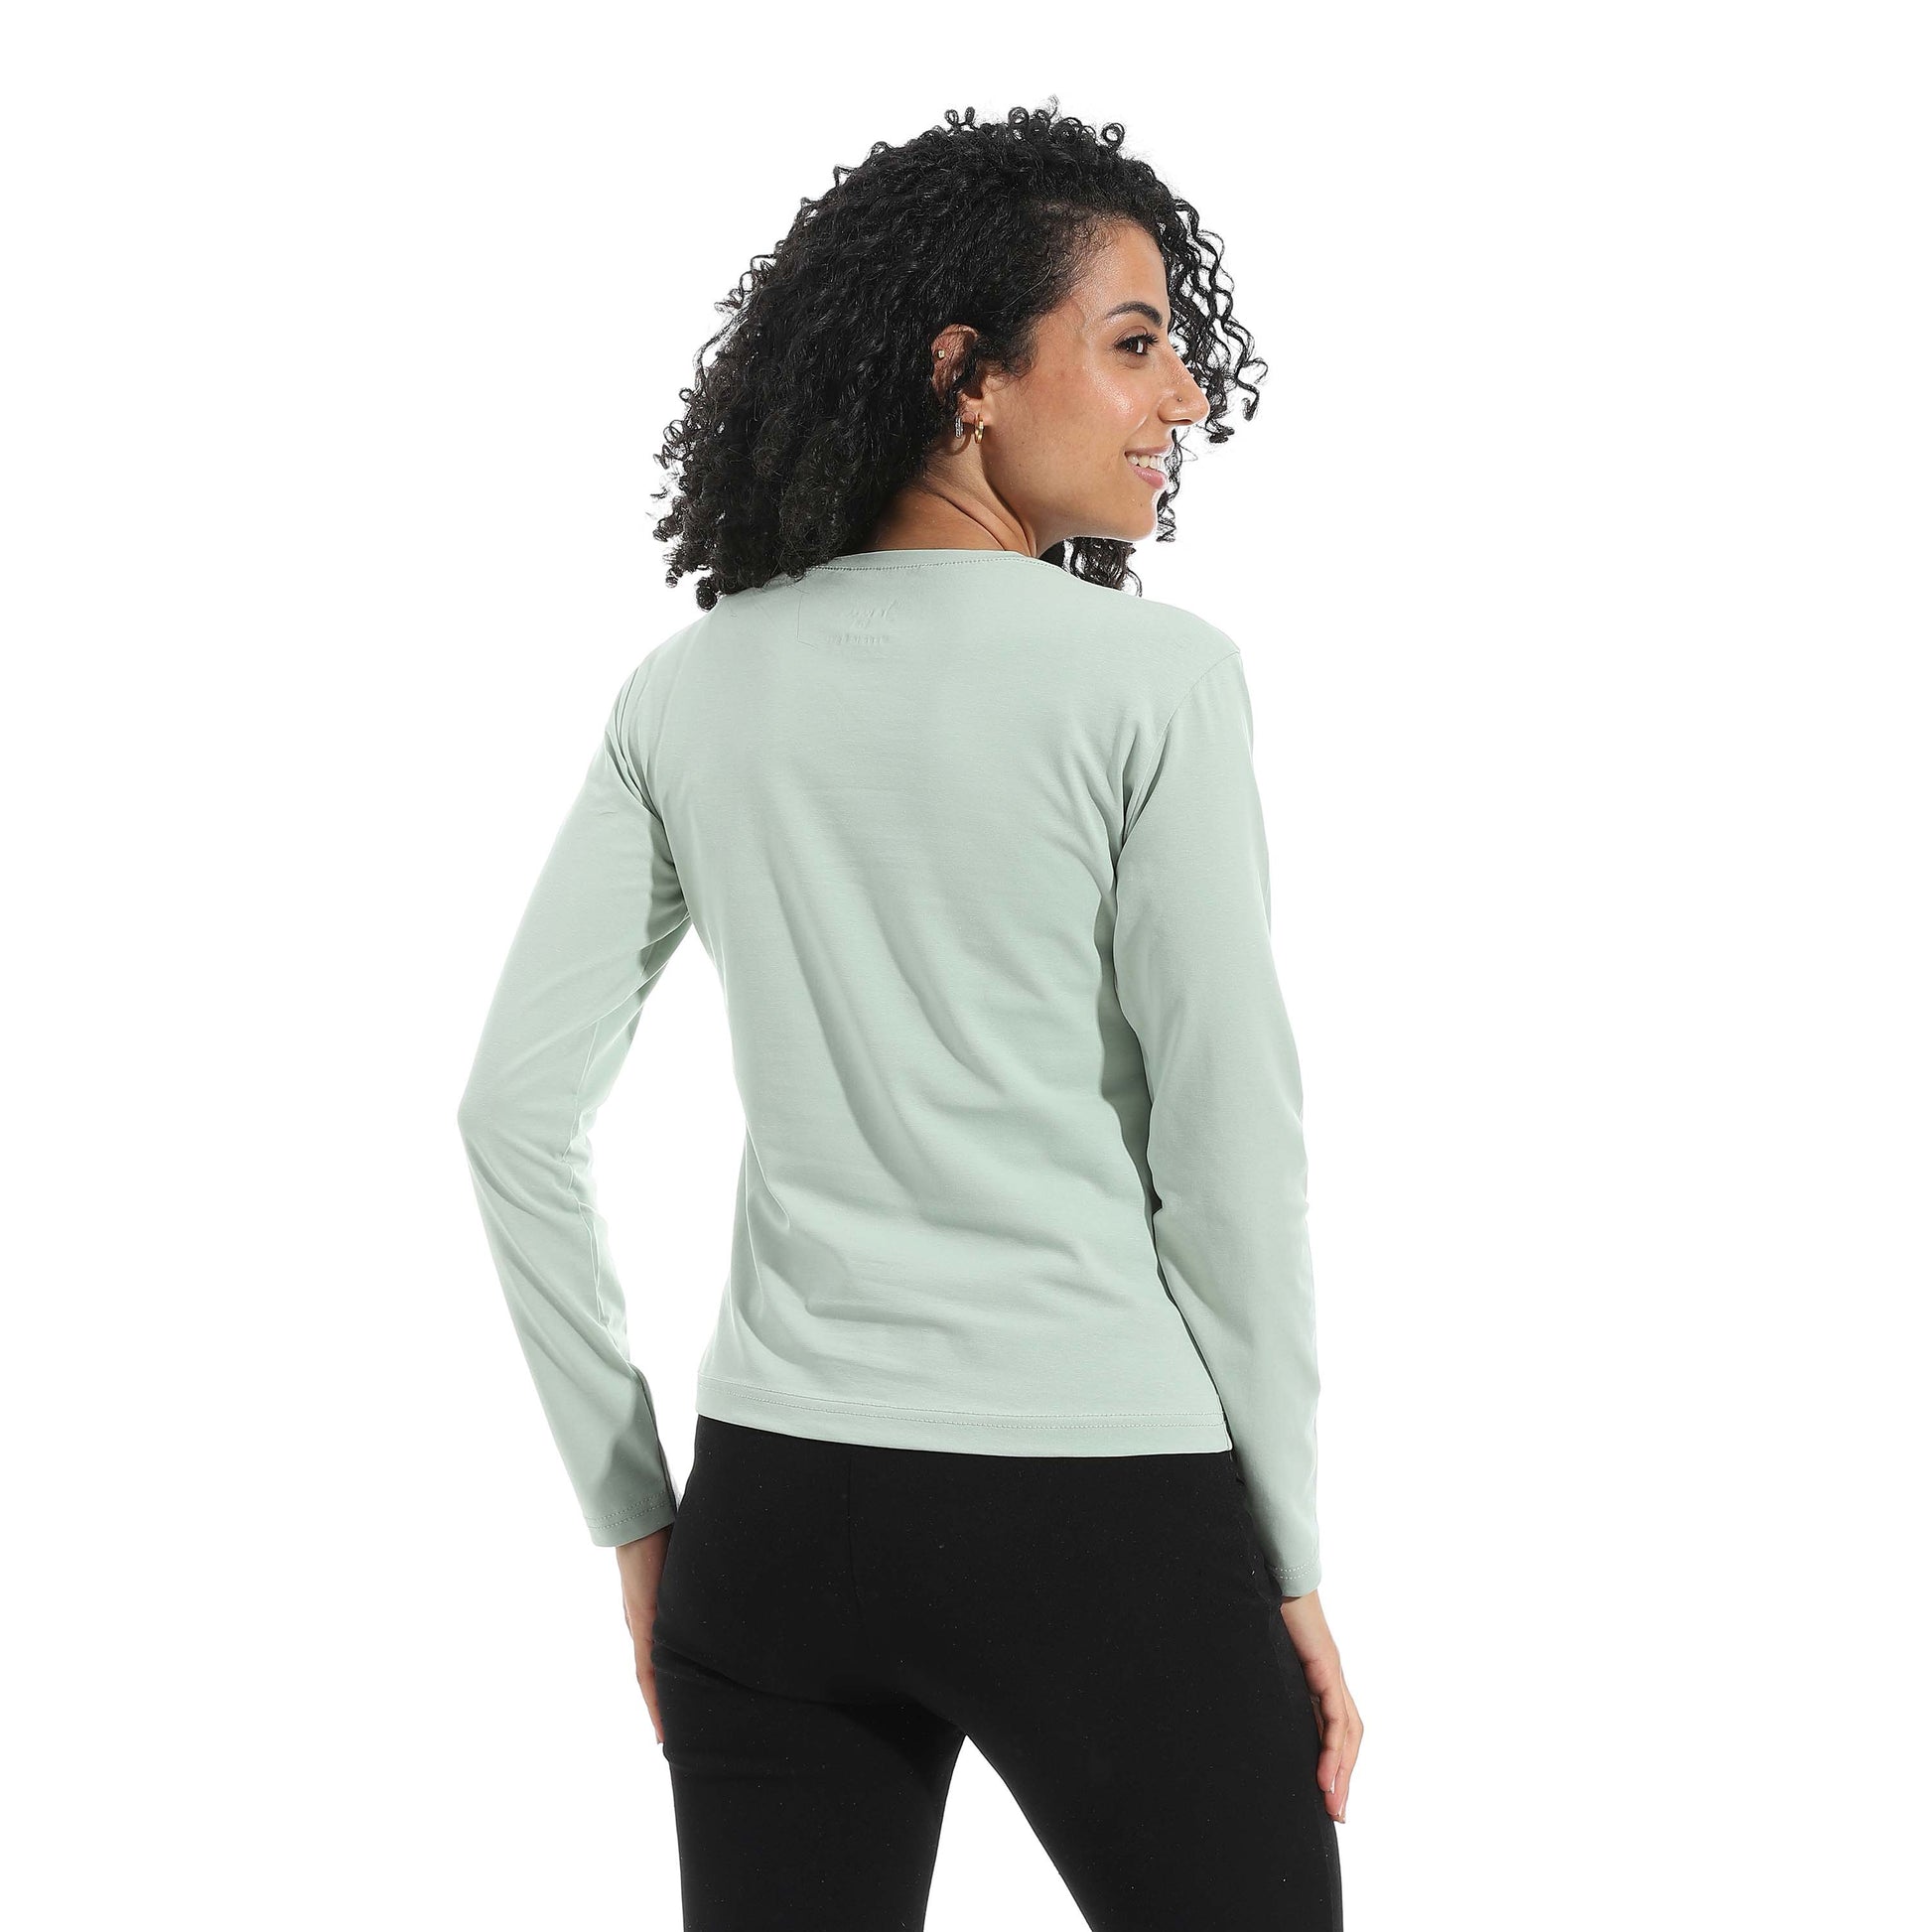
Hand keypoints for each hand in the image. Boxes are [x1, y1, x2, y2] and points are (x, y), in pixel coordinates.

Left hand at [615, 1526, 672, 1741]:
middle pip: (652, 1675)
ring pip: (648, 1678)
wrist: (639, 1521)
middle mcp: (644, 1626)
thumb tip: (717, 1585)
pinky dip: (653, 1695)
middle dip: (661, 1705)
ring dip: (657, 1706)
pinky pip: (647, 1668)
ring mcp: (641, 1626)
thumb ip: (693, 1587)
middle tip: (672, 1736)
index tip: (675, 1714)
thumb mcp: (684, 1572)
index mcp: (653, 1616)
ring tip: (665, 1736)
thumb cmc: (664, 1536)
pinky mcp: (642, 1623)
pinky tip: (659, 1716)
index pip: (658, 1659)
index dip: (663, 1689)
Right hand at [1279, 1590, 1360, 1822]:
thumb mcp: (1263, 1655)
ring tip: (1332, 1803)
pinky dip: (1334, 1748)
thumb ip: (1263, 1677)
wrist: (1273, 1571)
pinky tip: (1326, 1772)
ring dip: (1342, 1772)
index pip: (1335, 1727)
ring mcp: (1331, 1672)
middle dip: (1343, 1777)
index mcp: (1316, 1676)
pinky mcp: (1325, 1667)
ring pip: (1348, 1733)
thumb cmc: (1262, 1605)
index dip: (1335, 1762)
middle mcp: (1330, 1677)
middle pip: (1349, 1737)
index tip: (1327, 1797)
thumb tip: (1242, 1696)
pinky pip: (1335, 1717)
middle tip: (1336, 1814)